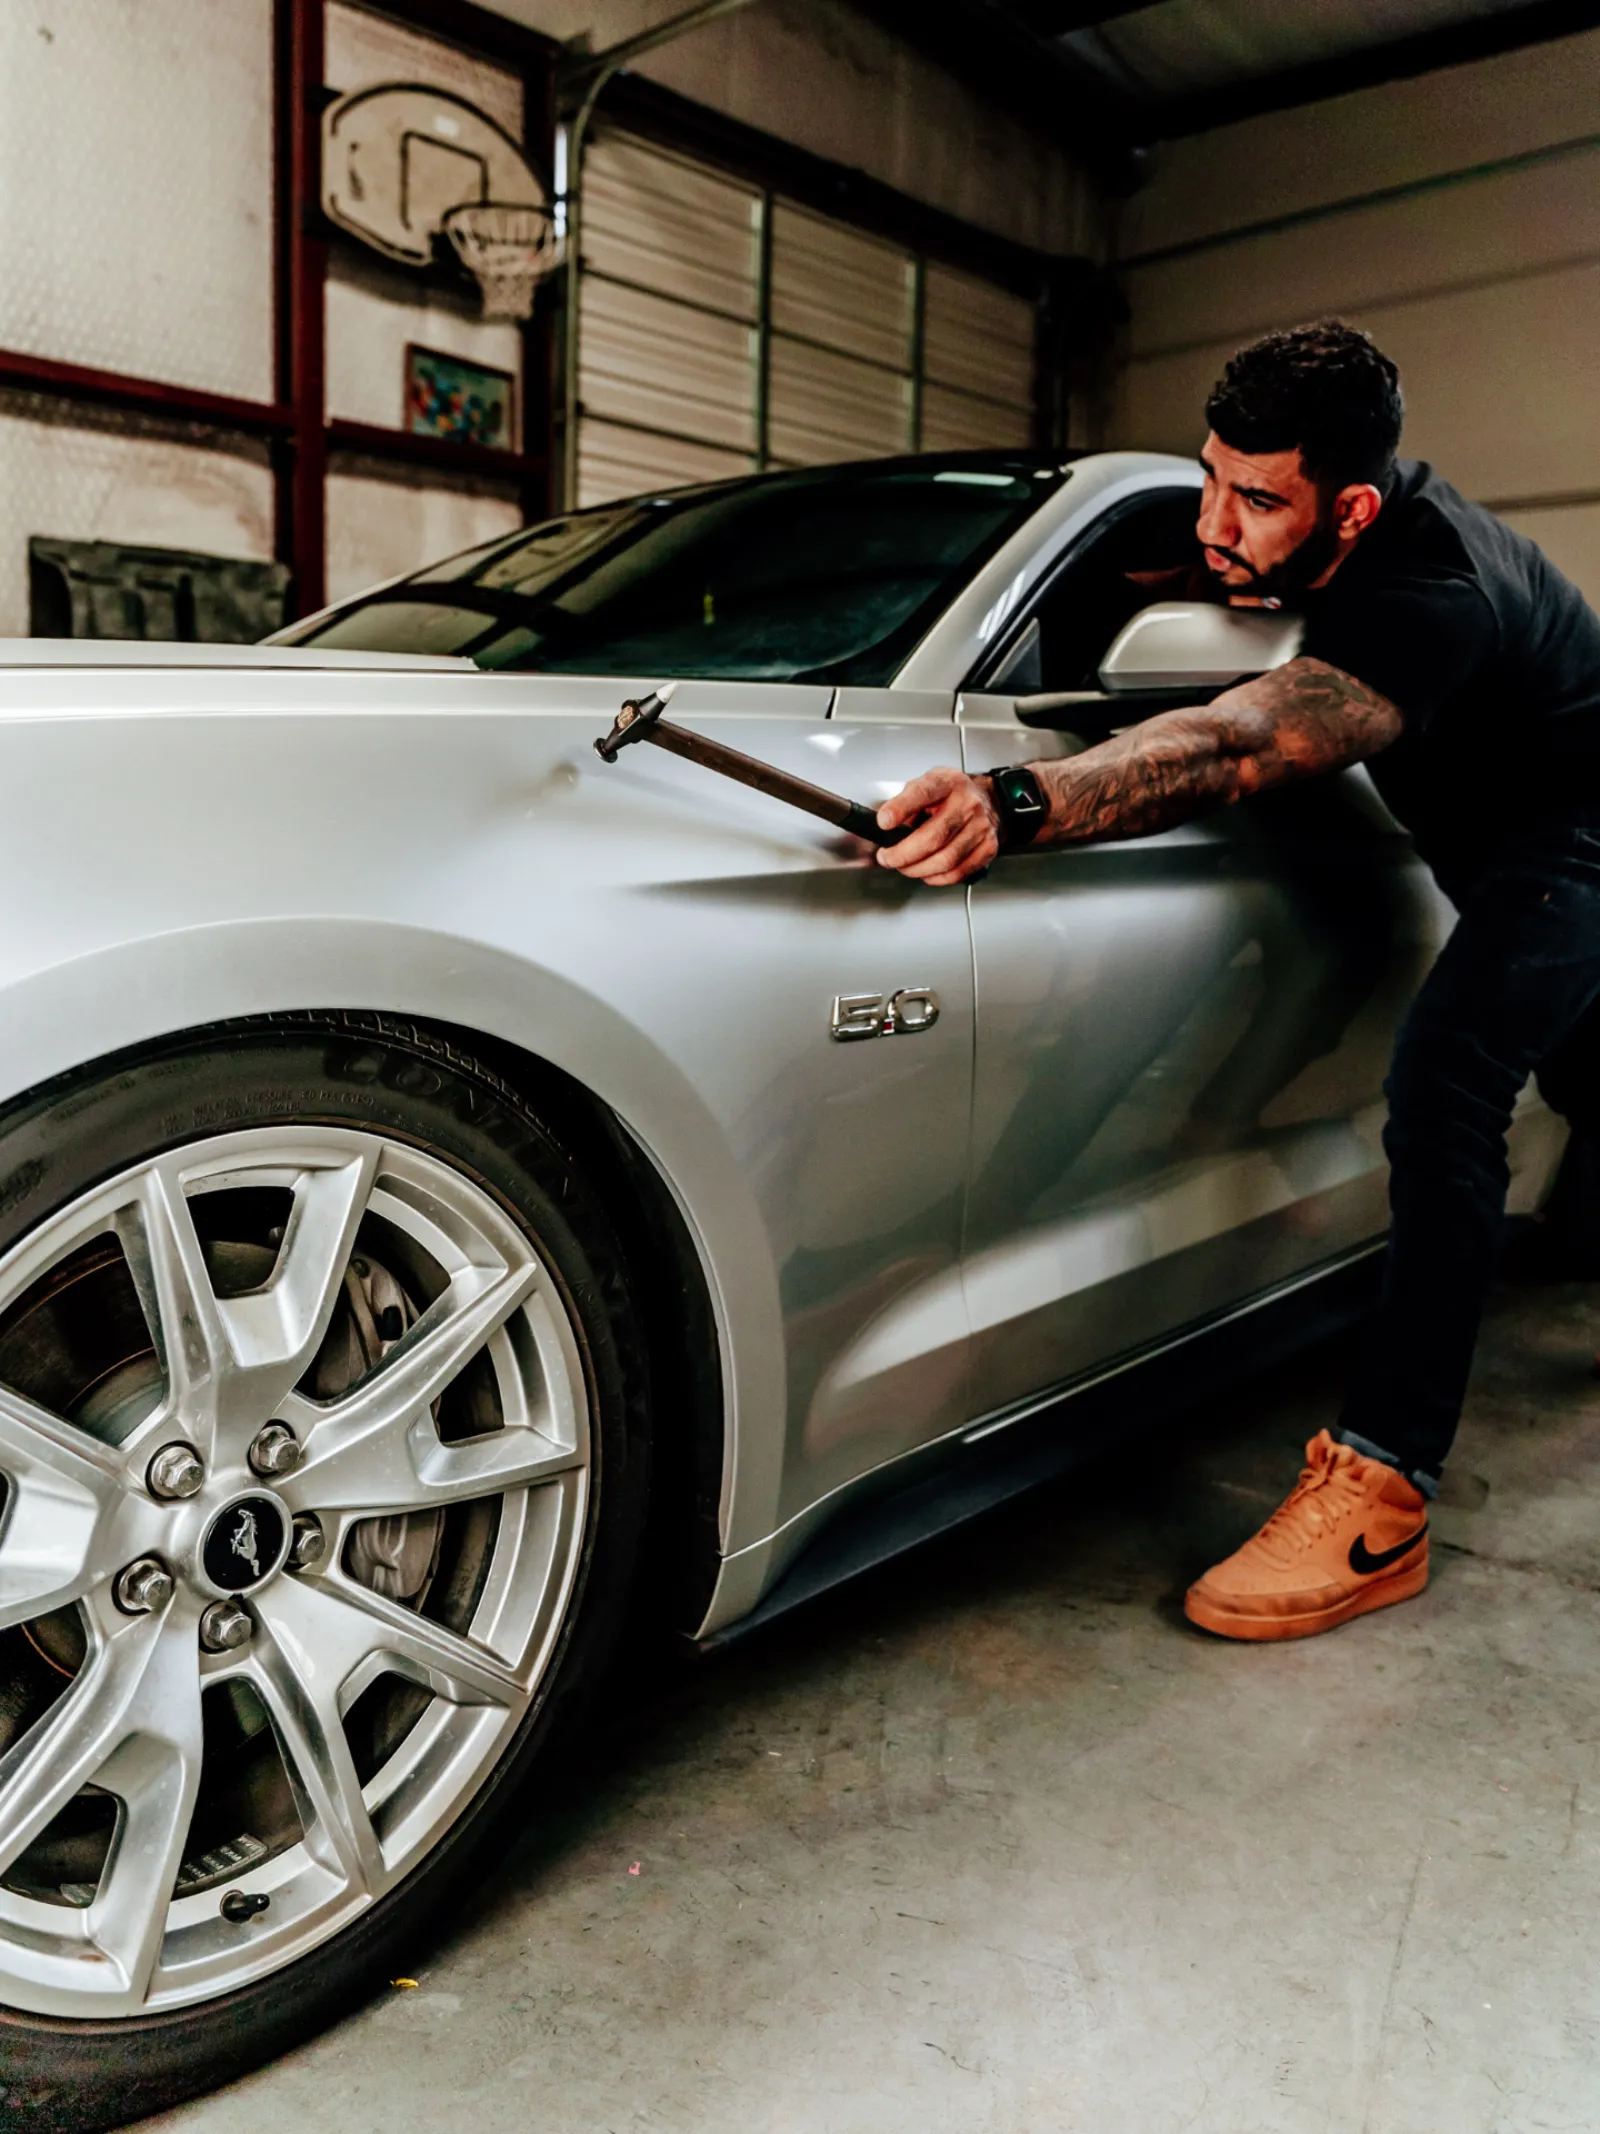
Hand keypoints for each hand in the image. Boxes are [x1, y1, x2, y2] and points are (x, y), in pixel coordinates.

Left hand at [873, 767, 1001, 885]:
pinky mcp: (988, 848)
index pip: (923, 793)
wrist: (987, 799)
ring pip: (945, 860)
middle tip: (887, 858)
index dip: (900, 809)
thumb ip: (906, 803)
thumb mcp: (926, 785)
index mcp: (948, 783)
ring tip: (904, 866)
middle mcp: (968, 804)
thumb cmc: (951, 794)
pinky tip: (926, 872)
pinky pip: (957, 872)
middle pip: (933, 837)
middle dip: (902, 854)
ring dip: (917, 870)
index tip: (883, 822)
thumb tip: (889, 829)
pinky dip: (936, 878)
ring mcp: (981, 827)